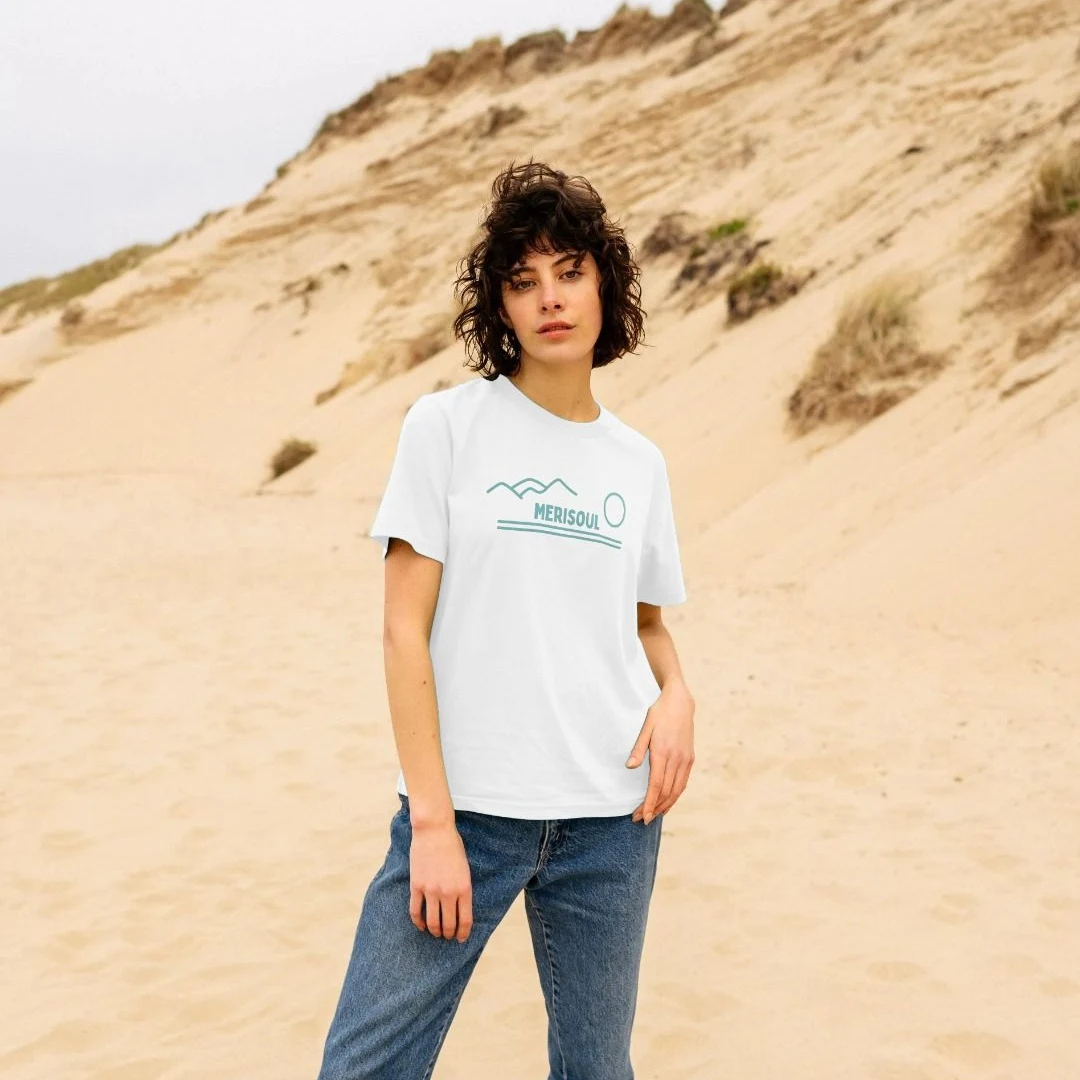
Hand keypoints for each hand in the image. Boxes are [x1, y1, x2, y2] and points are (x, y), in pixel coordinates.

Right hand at [409, 820, 473, 941]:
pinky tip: (421, 925)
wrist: (434, 830)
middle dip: (449, 934)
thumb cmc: (452, 846)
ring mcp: (431, 890)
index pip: (465, 920)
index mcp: (464, 888)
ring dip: (434, 931)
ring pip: (432, 922)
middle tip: (448, 937)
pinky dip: (418, 922)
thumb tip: (459, 907)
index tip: (461, 939)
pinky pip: (416, 911)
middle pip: (448, 924)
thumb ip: (462, 888)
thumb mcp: (465, 868)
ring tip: (435, 933)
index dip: (463, 933)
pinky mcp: (416, 886)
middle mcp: (448, 892)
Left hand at [625, 681, 694, 824]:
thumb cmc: (659, 714)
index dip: (649, 803)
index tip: (641, 816)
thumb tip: (629, 767)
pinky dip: (675, 796)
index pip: (655, 786)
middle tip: (642, 819)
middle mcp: (677, 759)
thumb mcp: (645, 728)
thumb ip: (638, 749)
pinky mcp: (690, 759)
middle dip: (654, 808)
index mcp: (663, 752)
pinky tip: (667, 802)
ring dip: (665, 806)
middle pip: (666, 792)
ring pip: (676, 790)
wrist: (681, 703)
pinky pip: (682, 783)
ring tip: (654, 815)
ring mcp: (685, 760)